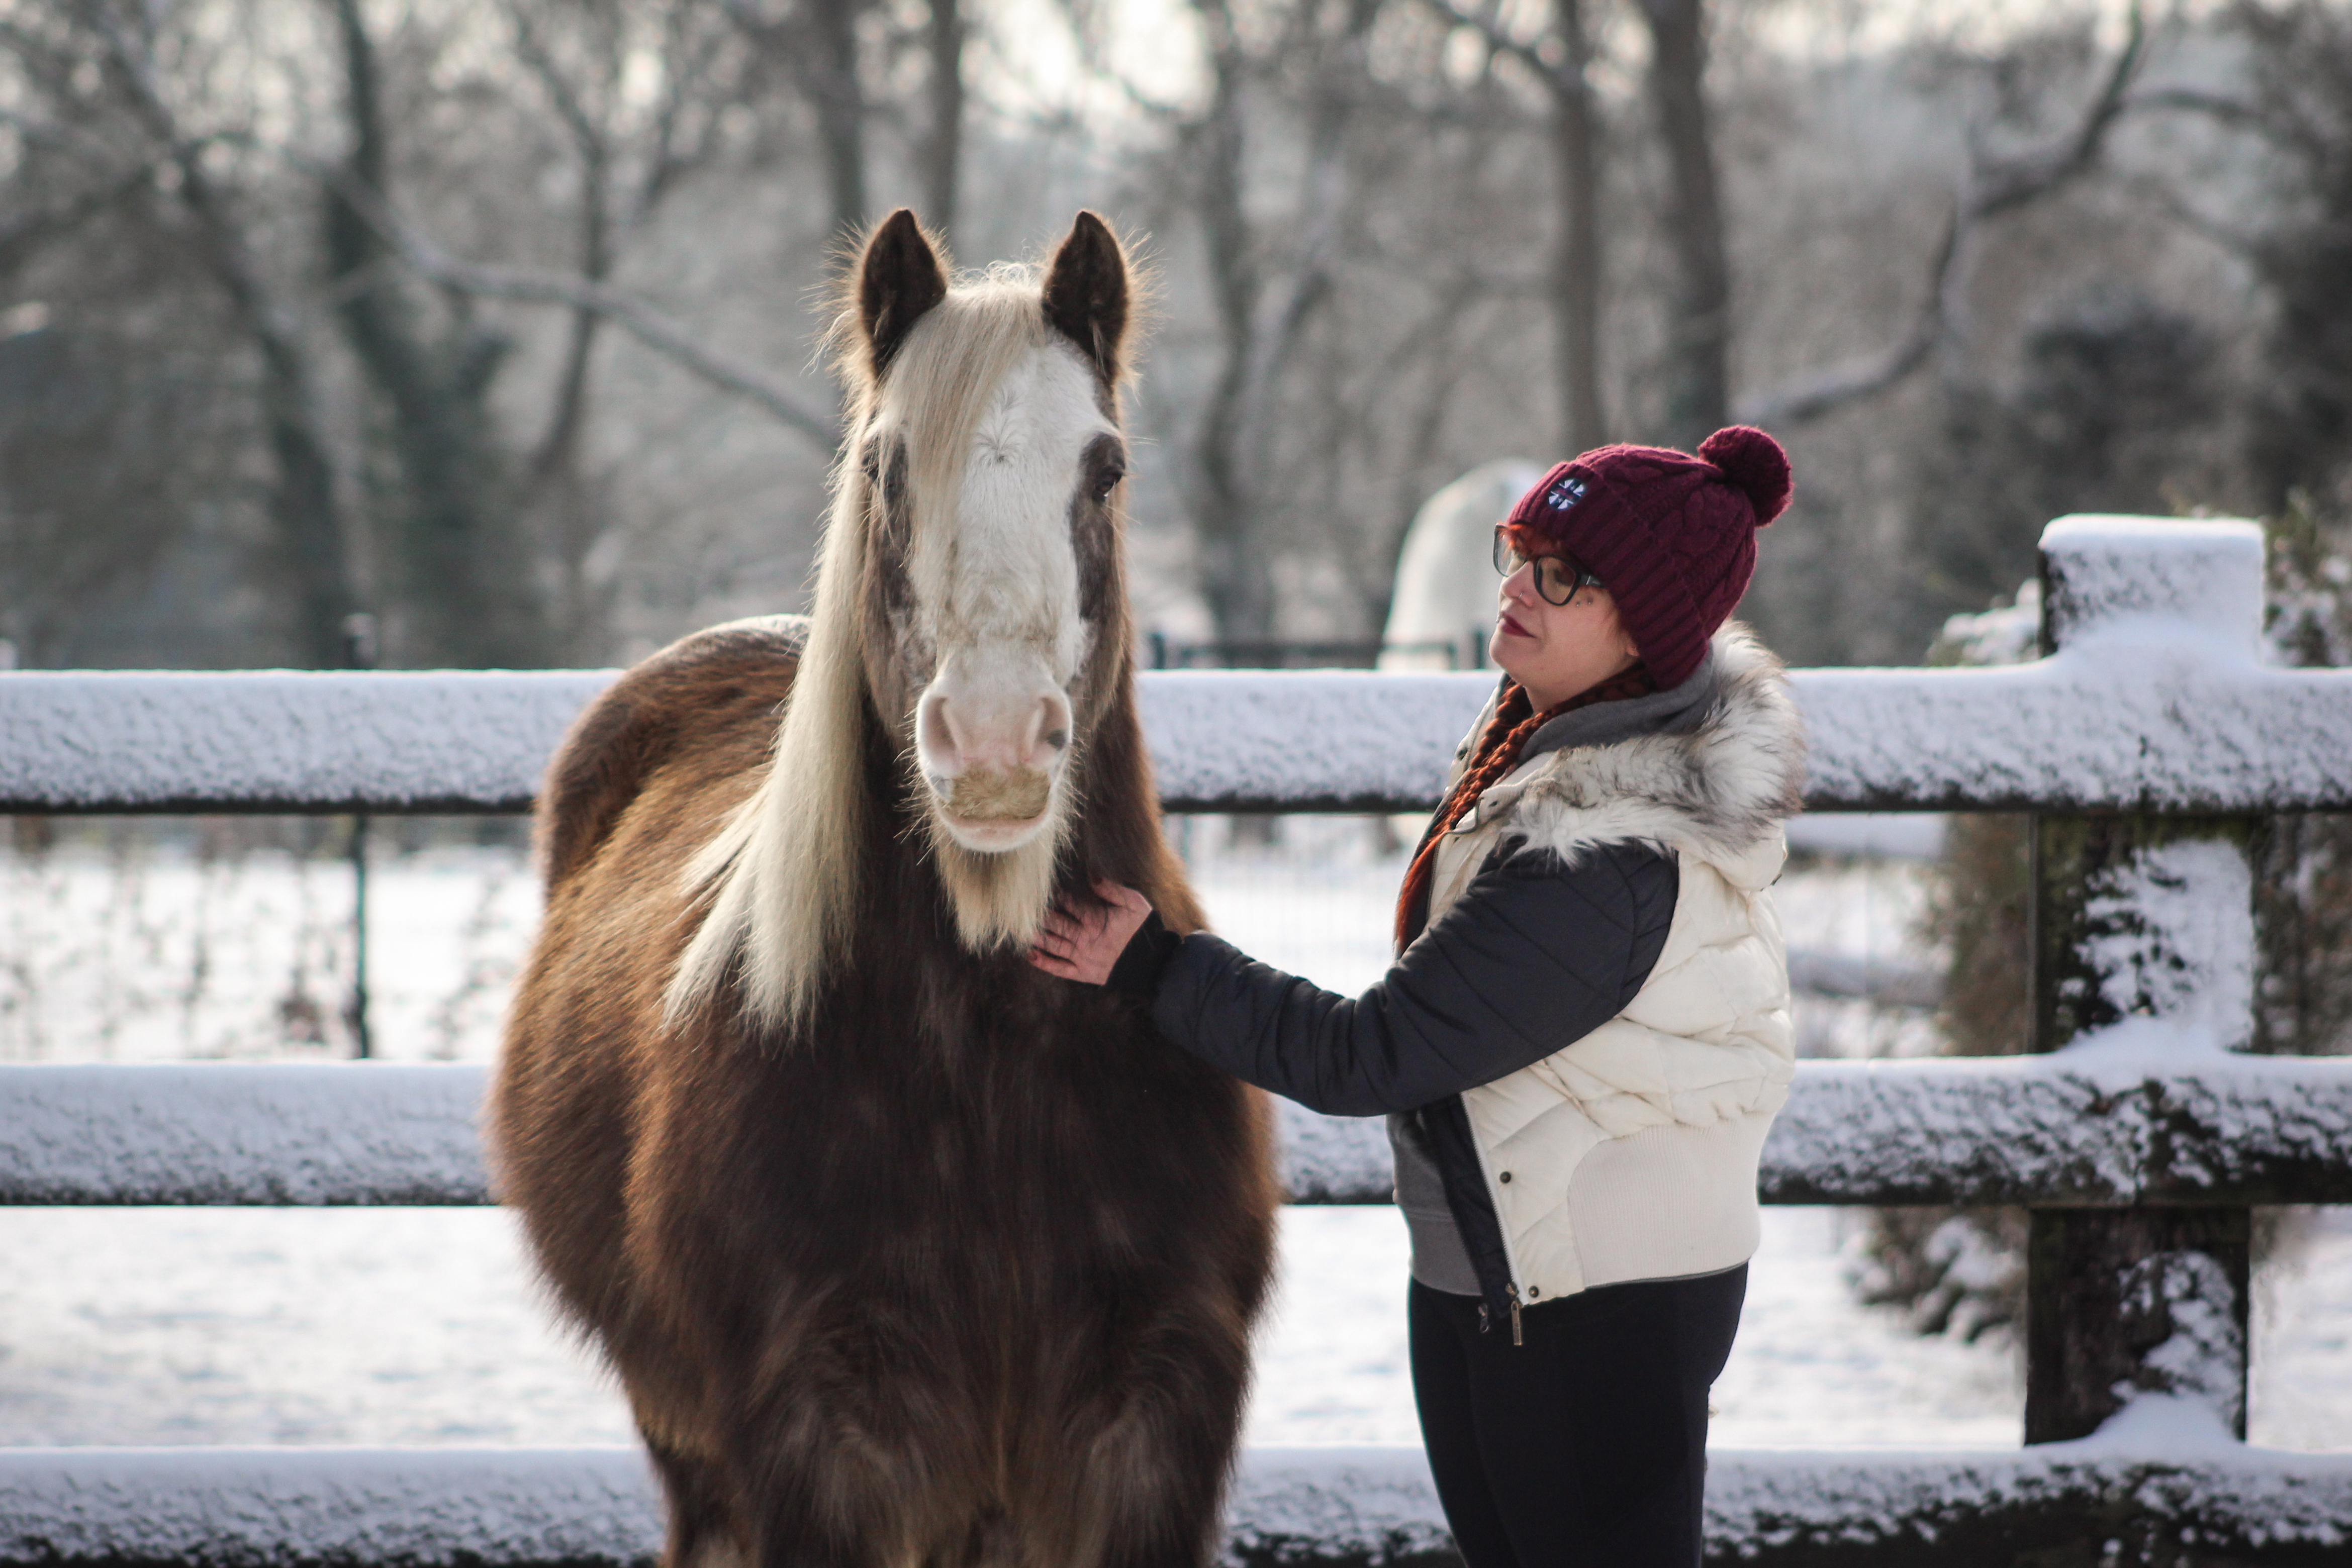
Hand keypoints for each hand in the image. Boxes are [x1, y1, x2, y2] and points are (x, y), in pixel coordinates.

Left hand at [1029, 880, 1153, 984]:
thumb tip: (1092, 876)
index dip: (1055, 895)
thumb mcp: (1134, 903)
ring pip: (1052, 944)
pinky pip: (1059, 969)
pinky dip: (1043, 963)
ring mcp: (1081, 957)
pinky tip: (1030, 955)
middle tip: (1023, 906)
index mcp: (1095, 920)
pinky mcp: (1082, 973)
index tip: (1045, 889)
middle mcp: (1084, 938)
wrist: (1151, 963)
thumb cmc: (1143, 929)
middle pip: (1055, 923)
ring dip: (1036, 936)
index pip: (1068, 903)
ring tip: (1020, 927)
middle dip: (1039, 914)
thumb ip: (1112, 889)